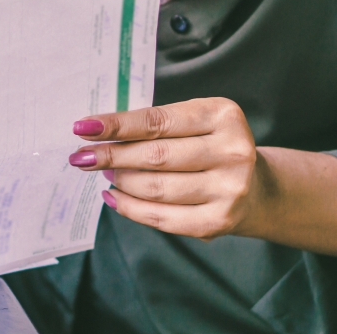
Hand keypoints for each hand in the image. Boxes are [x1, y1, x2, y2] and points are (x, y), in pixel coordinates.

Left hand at [69, 97, 267, 239]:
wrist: (255, 187)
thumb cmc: (209, 146)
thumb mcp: (192, 123)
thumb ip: (153, 125)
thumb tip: (97, 135)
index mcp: (223, 115)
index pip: (157, 121)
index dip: (116, 126)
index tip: (82, 128)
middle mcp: (233, 151)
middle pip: (155, 156)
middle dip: (111, 156)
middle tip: (82, 156)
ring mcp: (230, 189)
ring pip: (156, 188)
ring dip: (121, 181)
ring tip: (106, 173)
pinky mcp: (220, 220)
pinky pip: (161, 217)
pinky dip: (130, 208)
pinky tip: (113, 197)